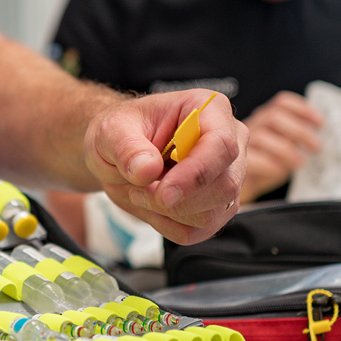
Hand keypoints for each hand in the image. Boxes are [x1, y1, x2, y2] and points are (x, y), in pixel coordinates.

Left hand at [83, 89, 246, 243]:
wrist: (119, 153)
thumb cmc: (121, 132)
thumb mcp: (110, 130)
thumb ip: (126, 147)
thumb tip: (148, 169)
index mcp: (209, 109)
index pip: (221, 144)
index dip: (195, 174)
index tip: (163, 194)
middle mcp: (229, 141)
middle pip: (225, 185)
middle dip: (177, 200)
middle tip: (137, 190)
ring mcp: (228, 176)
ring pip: (212, 213)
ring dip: (168, 213)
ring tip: (140, 192)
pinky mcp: (218, 206)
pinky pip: (200, 231)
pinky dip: (168, 226)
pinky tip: (152, 206)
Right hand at [240, 91, 324, 201]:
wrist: (240, 186)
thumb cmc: (267, 166)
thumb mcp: (287, 149)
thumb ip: (300, 141)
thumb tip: (322, 142)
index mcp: (267, 118)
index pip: (283, 103)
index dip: (303, 109)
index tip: (320, 123)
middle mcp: (254, 125)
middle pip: (275, 117)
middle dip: (299, 131)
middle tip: (316, 147)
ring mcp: (243, 142)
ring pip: (262, 136)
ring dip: (285, 149)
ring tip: (299, 163)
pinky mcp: (236, 161)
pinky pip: (251, 158)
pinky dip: (268, 164)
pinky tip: (279, 171)